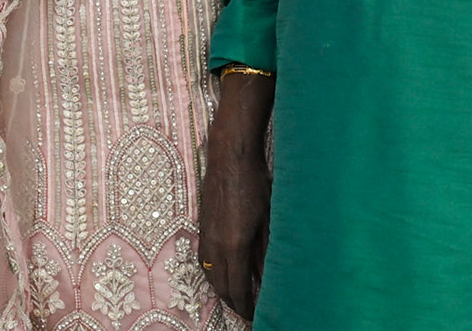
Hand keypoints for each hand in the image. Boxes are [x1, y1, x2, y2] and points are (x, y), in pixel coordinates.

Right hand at [198, 80, 273, 318]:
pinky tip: (226, 273)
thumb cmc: (255, 184)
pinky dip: (215, 274)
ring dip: (223, 290)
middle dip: (234, 303)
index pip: (237, 290)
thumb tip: (269, 278)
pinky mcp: (202, 228)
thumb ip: (266, 252)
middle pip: (221, 288)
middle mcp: (216, 246)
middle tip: (249, 311)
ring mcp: (206, 237)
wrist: (230, 157)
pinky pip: (205, 262)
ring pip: (210, 276)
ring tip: (239, 296)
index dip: (246, 307)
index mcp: (234, 246)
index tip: (256, 315)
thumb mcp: (268, 220)